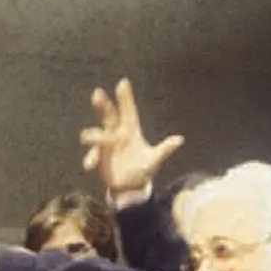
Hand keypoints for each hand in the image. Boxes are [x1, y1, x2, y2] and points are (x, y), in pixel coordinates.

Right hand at [79, 78, 184, 194]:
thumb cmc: (142, 170)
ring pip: (96, 134)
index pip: (128, 111)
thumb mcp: (154, 161)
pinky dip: (90, 159)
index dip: (125, 97)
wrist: (130, 188)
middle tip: (98, 93)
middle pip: (108, 116)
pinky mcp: (99, 158)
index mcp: (131, 131)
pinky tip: (90, 166)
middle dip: (103, 104)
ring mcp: (105, 145)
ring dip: (94, 135)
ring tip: (92, 139)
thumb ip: (164, 149)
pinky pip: (92, 155)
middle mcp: (116, 134)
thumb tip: (179, 139)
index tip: (123, 82)